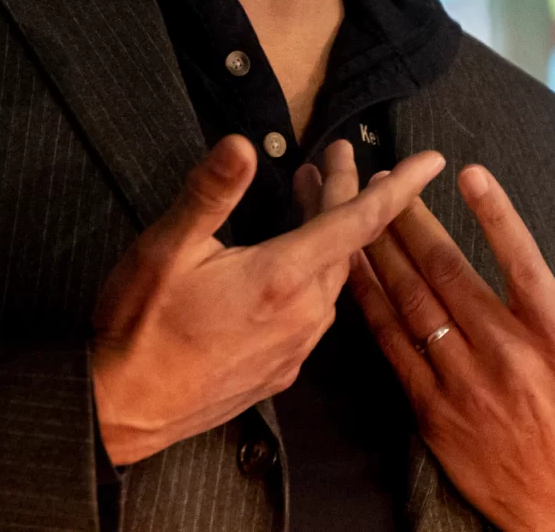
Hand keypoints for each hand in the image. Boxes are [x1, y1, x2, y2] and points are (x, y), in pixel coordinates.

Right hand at [91, 137, 441, 464]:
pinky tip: (295, 262)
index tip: (432, 161)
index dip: (398, 187)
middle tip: (339, 155)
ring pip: (334, 279)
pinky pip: (317, 311)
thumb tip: (242, 144)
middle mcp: (303, 315)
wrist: (121, 410)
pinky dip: (317, 273)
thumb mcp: (165, 248)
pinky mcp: (282, 371)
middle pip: (347, 244)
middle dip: (347, 194)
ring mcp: (296, 348)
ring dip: (331, 235)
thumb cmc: (140, 325)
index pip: (358, 221)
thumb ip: (210, 193)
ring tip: (313, 197)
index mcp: (282, 277)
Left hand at [347, 163, 554, 531]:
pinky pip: (394, 348)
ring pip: (415, 304)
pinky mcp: (433, 410)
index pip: (522, 262)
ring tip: (364, 214)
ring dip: (386, 254)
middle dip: (415, 222)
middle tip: (390, 181)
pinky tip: (356, 274)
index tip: (469, 173)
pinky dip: (373, 306)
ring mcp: (465, 382)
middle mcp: (507, 355)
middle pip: (450, 274)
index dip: (496, 215)